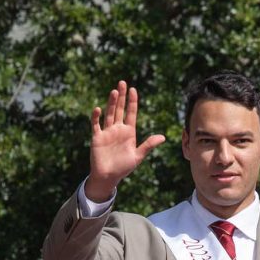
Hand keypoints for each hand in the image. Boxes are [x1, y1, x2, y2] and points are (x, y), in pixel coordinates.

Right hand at [84, 80, 165, 200]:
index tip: (133, 89)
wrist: (109, 177)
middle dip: (122, 97)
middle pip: (120, 109)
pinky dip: (96, 117)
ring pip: (109, 114)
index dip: (132, 101)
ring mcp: (107, 132)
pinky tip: (98, 109)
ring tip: (114, 91)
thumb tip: (163, 137)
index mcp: (129, 132)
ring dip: (111, 103)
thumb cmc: (123, 167)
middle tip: (122, 83)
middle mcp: (118, 129)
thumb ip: (148, 145)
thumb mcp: (138, 156)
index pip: (131, 113)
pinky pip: (96, 125)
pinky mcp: (97, 137)